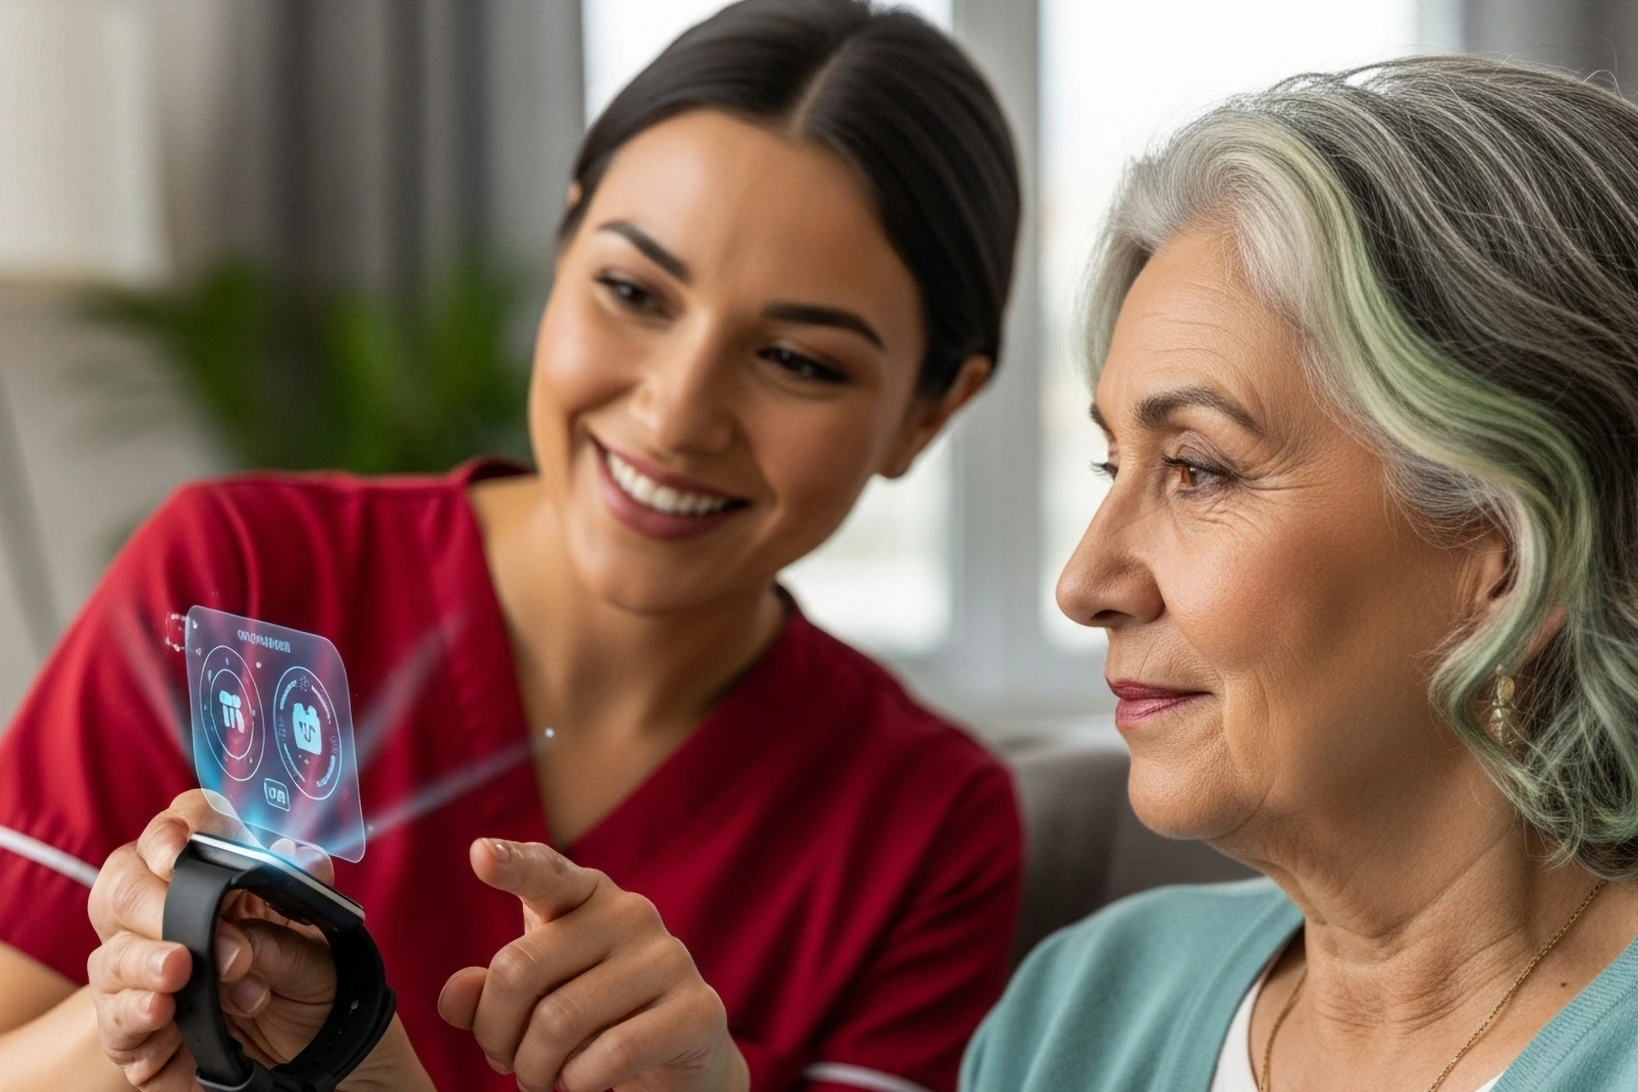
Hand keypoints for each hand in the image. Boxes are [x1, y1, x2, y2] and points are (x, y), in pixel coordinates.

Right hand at [86, 791, 338, 1088]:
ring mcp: (140, 969)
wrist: (309, 1046)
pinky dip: (135, 1009)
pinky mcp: (132, 1026)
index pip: (178, 828)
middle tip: (194, 930)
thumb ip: (307, 898)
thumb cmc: (303, 976)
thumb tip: (299, 860)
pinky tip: (161, 1009)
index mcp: (210, 874)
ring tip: (180, 970)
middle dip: (154, 903)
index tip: (179, 852)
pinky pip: (114, 1015)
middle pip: (123, 884)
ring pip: (112, 952)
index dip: (173, 831)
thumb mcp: (321, 934)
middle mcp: (162, 913)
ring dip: (146, 960)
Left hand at [438, 839, 747, 1091]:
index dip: (512, 864)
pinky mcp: (697, 1009)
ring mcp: (668, 957)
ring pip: (559, 1021)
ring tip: (539, 1077)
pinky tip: (578, 1083)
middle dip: (496, 1032)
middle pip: (521, 969)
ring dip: (533, 1068)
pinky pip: (611, 1053)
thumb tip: (454, 995)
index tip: (480, 855)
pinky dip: (577, 1082)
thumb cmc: (593, 1015)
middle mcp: (630, 913)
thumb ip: (489, 993)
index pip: (545, 872)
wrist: (680, 1056)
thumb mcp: (533, 999)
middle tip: (504, 1060)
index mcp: (586, 895)